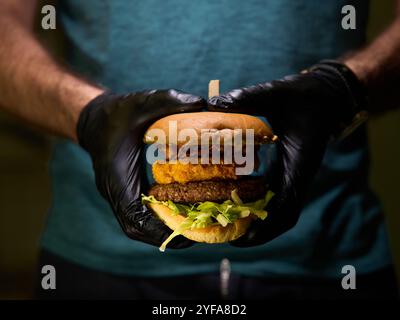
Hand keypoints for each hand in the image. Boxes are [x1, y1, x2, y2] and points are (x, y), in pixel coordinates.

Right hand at [77, 89, 205, 247]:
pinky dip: (158, 218)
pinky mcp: (123, 192)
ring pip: (137, 225)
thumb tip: (201, 104)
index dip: (158, 229)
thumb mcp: (142, 101)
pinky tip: (179, 211)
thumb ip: (168, 99)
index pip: (133, 215)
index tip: (185, 233)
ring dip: (162, 229)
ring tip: (192, 226)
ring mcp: (117, 194)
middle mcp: (114, 191)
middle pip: (136, 228)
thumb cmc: (116, 112)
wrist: (94, 119)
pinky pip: (139, 214)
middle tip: (196, 232)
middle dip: (165, 234)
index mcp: (116, 175)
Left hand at [208, 60, 366, 246]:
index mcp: (299, 163)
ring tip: (233, 227)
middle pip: (283, 216)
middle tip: (232, 238)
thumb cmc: (305, 95)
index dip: (267, 226)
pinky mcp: (288, 170)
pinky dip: (260, 205)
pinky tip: (241, 203)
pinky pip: (275, 195)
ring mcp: (294, 174)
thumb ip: (249, 97)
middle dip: (260, 231)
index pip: (287, 204)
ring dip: (261, 221)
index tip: (244, 238)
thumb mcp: (277, 92)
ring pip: (280, 208)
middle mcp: (298, 175)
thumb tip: (214, 103)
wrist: (326, 95)